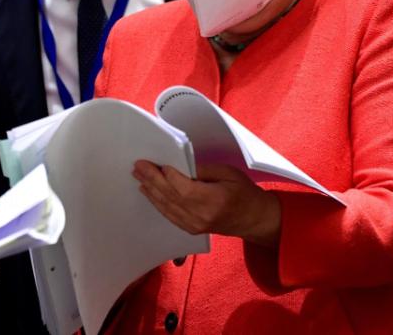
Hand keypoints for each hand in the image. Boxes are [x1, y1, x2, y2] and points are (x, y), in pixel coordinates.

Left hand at [132, 161, 280, 246]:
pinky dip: (157, 202)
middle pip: (170, 196)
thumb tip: (180, 166)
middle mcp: (202, 216)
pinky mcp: (191, 229)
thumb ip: (203, 170)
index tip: (153, 163)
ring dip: (150, 190)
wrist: (254, 219)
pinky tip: (149, 192)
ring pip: (166, 206)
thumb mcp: (228, 173)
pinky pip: (169, 215)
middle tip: (138, 166)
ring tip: (138, 176)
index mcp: (214, 200)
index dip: (166, 175)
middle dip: (152, 180)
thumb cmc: (244, 193)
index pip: (182, 187)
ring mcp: (195, 225)